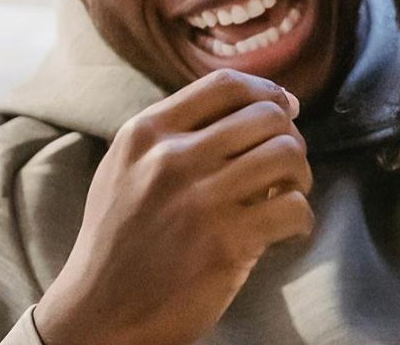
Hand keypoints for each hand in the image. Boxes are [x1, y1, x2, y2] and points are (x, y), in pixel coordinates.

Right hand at [35, 69, 313, 344]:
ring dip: (301, 175)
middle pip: (267, 116)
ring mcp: (200, 199)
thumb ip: (173, 135)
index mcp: (145, 134)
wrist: (97, 313)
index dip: (267, 92)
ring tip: (289, 195)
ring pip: (287, 154)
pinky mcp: (226, 242)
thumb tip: (255, 108)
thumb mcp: (125, 170)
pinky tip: (288, 229)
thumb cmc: (119, 242)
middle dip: (290, 136)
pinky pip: (294, 207)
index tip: (284, 108)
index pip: (225, 86)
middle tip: (286, 165)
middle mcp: (172, 158)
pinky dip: (302, 218)